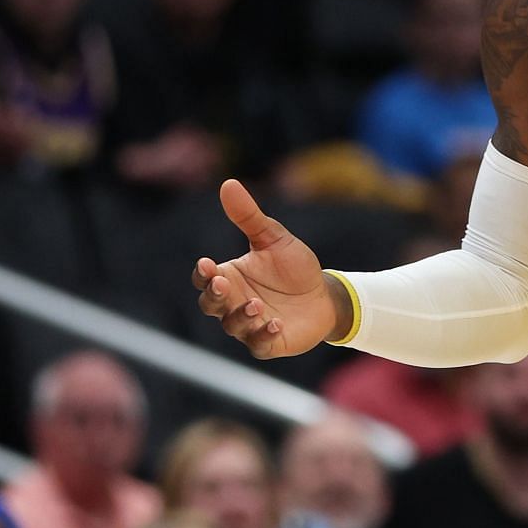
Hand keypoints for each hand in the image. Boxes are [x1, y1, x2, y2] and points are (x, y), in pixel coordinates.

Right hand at [193, 180, 335, 359]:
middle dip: (214, 296)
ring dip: (240, 316)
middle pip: (210, 304)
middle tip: (222, 284)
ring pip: (232, 325)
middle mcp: (234, 303)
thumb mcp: (274, 238)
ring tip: (255, 304)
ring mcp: (249, 325)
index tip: (207, 264)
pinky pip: (258, 344)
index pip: (204, 279)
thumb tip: (228, 183)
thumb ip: (249, 217)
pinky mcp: (269, 342)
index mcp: (230, 277)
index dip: (202, 275)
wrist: (324, 294)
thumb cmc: (293, 268)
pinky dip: (263, 335)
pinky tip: (276, 323)